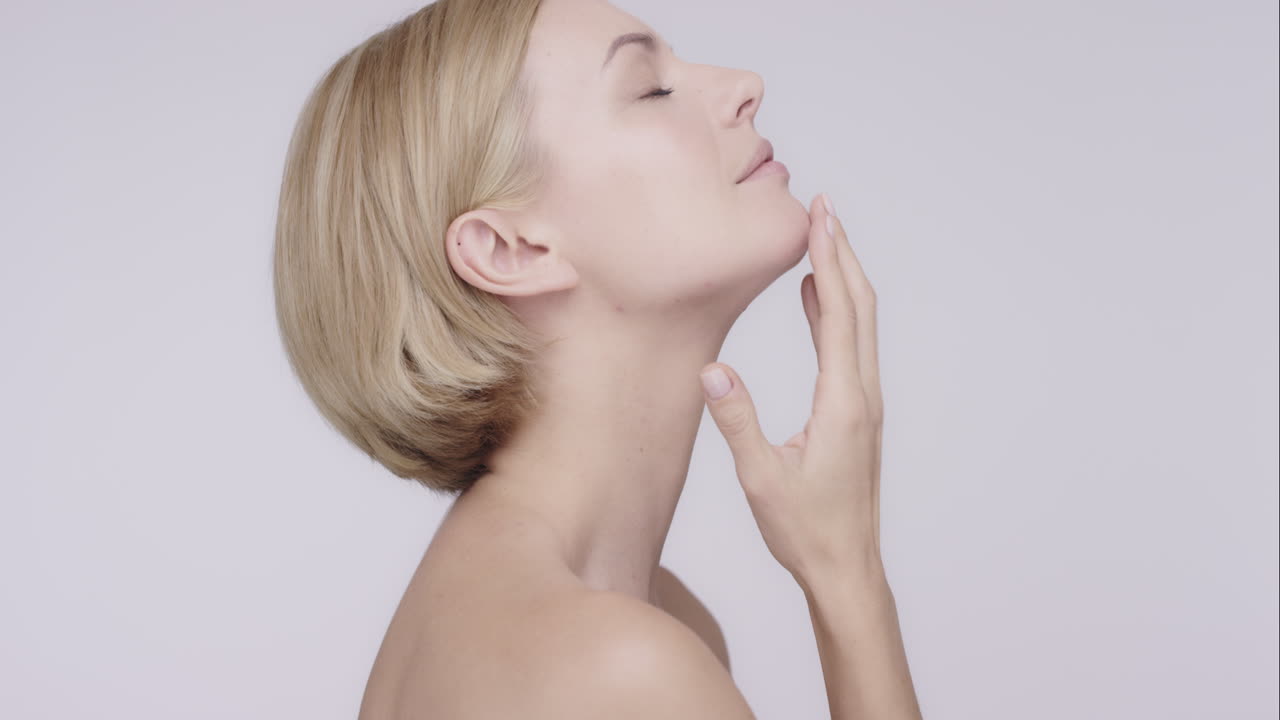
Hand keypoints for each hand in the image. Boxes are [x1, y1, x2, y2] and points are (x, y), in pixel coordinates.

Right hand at [699, 192, 883, 585]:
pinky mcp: (855, 414)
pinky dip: (833, 314)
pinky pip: (849, 348)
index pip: (840, 315)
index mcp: (843, 404)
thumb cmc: (806, 531)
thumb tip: (713, 369)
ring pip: (859, 325)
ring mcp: (863, 404)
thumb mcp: (762, 479)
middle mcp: (862, 395)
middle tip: (824, 208)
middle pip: (859, 308)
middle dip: (842, 253)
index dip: (830, 260)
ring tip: (821, 239)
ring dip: (840, 279)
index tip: (821, 217)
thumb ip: (738, 422)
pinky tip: (814, 300)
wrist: (848, 570)